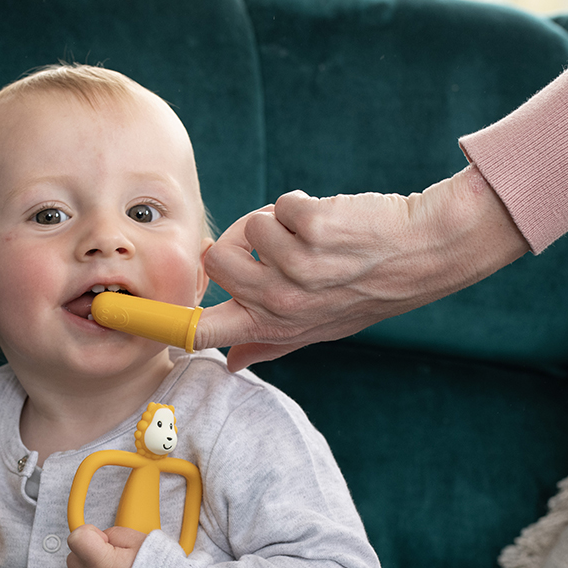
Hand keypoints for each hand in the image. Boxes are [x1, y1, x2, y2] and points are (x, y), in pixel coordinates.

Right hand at [198, 165, 527, 369]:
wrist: (425, 254)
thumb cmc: (369, 292)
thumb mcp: (319, 330)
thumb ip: (269, 343)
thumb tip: (230, 364)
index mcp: (273, 324)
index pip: (203, 330)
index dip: (168, 318)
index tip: (142, 310)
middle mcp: (280, 300)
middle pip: (215, 261)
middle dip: (238, 241)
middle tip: (274, 243)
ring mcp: (296, 264)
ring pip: (249, 225)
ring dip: (278, 221)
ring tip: (315, 234)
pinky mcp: (313, 225)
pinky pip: (281, 204)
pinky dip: (301, 203)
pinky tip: (329, 218)